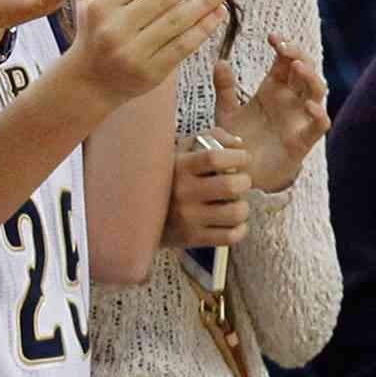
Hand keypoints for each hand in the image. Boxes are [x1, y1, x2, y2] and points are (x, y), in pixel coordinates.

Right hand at [63, 0, 236, 101]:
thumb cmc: (93, 33)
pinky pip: (185, 44)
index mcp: (100, 5)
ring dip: (209, 0)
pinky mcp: (149, 72)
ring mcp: (131, 51)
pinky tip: (219, 13)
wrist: (88, 82)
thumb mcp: (87, 1)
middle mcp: (113, 28)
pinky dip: (206, 27)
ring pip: (179, 19)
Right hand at [163, 128, 252, 247]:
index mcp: (178, 167)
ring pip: (236, 212)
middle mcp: (181, 192)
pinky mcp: (191, 238)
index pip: (216, 157)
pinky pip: (230, 236)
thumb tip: (238, 143)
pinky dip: (238, 229)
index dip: (238, 156)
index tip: (242, 158)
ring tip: (233, 203)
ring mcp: (187, 218)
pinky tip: (229, 222)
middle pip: (232, 185)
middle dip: (244, 181)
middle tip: (239, 181)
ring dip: (242, 206)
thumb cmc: (165, 178)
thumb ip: (209, 138)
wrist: (132, 212)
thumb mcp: (178, 151)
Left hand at [211, 36, 329, 192]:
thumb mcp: (227, 110)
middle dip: (298, 56)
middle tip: (284, 47)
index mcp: (273, 90)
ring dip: (311, 78)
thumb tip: (220, 61)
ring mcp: (298, 118)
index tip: (272, 37)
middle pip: (304, 71)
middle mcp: (290, 101)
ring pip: (317, 93)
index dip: (284, 47)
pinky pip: (319, 125)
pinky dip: (318, 115)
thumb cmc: (238, 138)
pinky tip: (310, 107)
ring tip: (297, 67)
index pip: (285, 62)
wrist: (241, 170)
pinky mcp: (303, 140)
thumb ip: (224, 88)